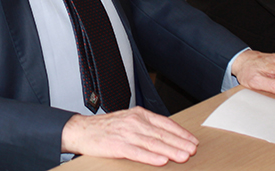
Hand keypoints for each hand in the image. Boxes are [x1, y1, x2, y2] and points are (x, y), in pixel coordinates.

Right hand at [61, 107, 197, 165]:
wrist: (80, 130)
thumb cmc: (104, 127)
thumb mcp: (127, 120)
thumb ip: (146, 125)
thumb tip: (166, 135)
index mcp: (138, 114)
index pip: (165, 123)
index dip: (180, 132)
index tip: (192, 140)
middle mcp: (134, 122)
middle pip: (162, 133)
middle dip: (180, 142)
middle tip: (193, 150)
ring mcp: (126, 133)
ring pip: (153, 143)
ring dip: (170, 150)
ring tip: (183, 156)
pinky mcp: (118, 145)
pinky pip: (138, 152)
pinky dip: (151, 156)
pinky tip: (162, 160)